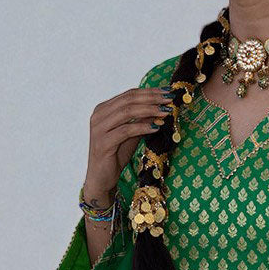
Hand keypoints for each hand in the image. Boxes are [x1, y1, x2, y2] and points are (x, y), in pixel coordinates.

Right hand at [83, 82, 174, 198]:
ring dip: (150, 110)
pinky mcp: (103, 142)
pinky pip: (126, 130)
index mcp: (103, 109)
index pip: (129, 94)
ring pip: (127, 112)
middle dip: (152, 98)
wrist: (101, 178)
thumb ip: (142, 120)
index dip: (150, 92)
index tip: (167, 92)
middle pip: (129, 100)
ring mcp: (99, 128)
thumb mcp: (132, 134)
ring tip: (166, 112)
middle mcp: (98, 115)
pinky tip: (156, 127)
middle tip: (169, 99)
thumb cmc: (116, 154)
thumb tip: (161, 107)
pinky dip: (142, 127)